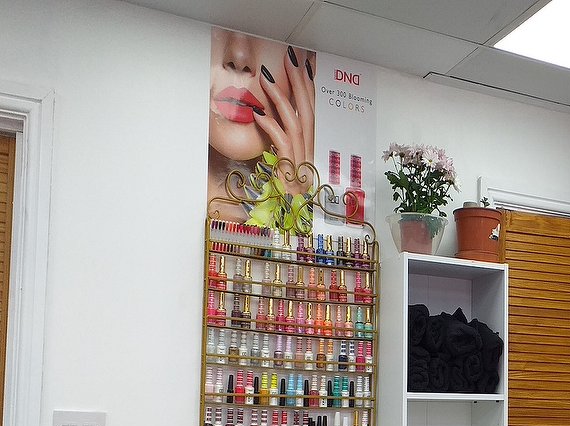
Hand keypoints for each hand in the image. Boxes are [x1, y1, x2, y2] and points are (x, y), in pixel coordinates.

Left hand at [255, 46, 315, 195]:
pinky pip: (282, 142)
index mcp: (309, 148)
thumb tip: (266, 116)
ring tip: (266, 78)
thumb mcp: (283, 164)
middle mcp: (309, 152)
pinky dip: (270, 125)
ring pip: (295, 122)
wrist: (288, 221)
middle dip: (299, 83)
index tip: (303, 66)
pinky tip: (257, 113)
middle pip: (307, 111)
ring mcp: (302, 162)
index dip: (308, 89)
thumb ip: (280, 143)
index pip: (311, 112)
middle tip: (291, 59)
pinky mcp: (290, 171)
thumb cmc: (282, 195)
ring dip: (280, 97)